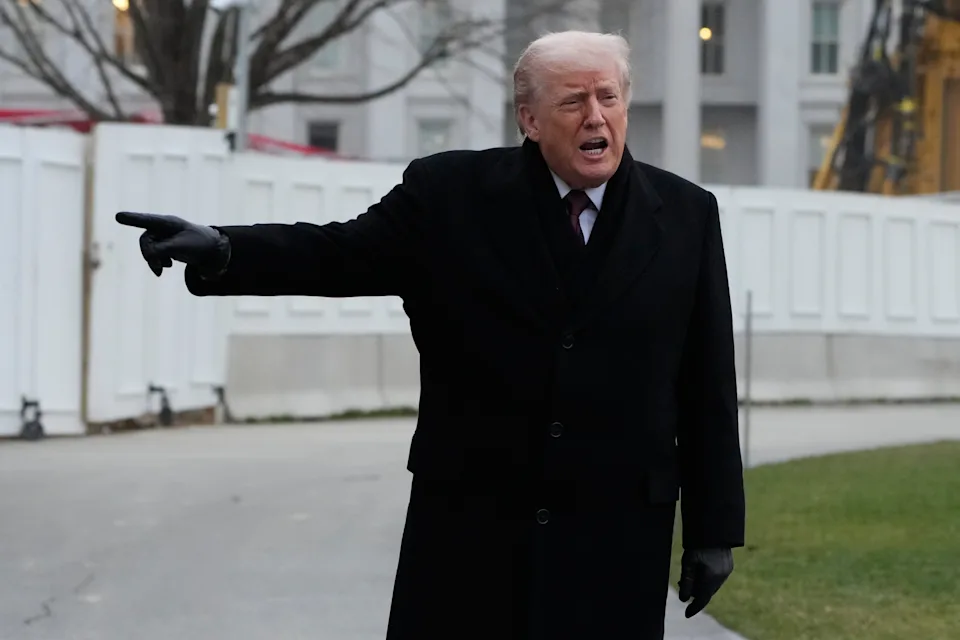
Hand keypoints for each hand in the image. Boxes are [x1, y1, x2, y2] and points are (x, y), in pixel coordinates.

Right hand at [116, 211, 230, 276]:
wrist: (212, 251)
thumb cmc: (199, 244)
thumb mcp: (182, 248)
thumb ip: (163, 249)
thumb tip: (148, 255)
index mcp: (169, 223)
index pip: (147, 220)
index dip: (132, 219)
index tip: (118, 216)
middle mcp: (163, 227)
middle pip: (145, 240)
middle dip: (149, 255)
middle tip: (159, 270)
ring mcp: (163, 235)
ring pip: (148, 248)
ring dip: (153, 260)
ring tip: (164, 269)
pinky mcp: (164, 244)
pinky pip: (153, 253)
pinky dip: (158, 261)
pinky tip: (168, 266)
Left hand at [677, 547, 733, 617]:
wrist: (714, 528)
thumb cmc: (697, 543)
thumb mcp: (688, 561)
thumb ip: (686, 581)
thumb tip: (683, 599)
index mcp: (712, 577)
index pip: (702, 599)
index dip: (694, 608)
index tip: (686, 614)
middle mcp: (721, 576)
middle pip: (707, 592)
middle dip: (695, 593)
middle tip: (682, 587)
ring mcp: (727, 571)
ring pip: (712, 586)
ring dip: (701, 586)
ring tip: (689, 578)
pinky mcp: (728, 565)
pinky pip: (717, 578)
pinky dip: (707, 579)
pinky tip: (700, 572)